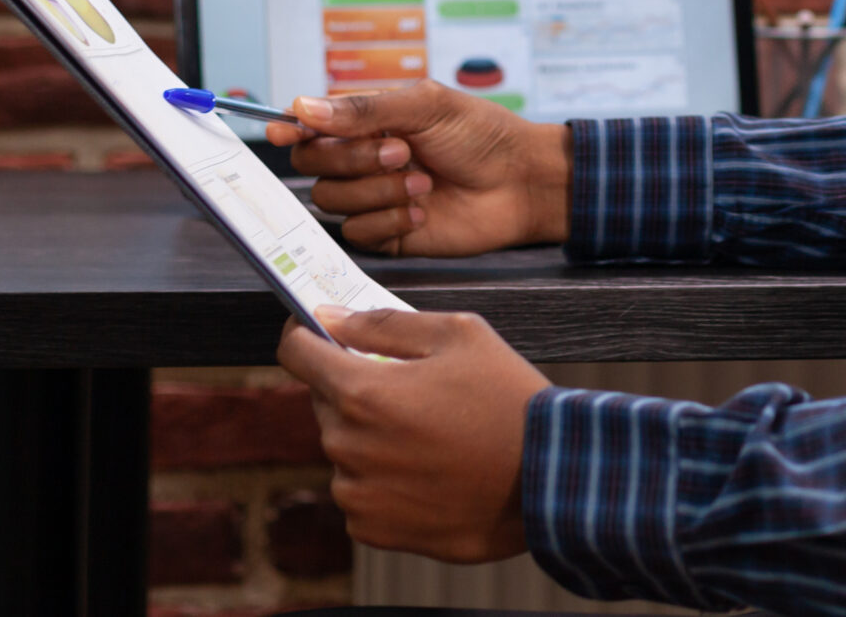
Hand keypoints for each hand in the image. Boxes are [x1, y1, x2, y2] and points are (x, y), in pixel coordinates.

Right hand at [267, 81, 568, 255]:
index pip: (311, 123)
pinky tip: (423, 211)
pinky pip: (357, 232)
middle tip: (401, 151)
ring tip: (423, 182)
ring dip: (377, 190)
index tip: (281, 132)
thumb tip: (302, 106)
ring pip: (332, 199)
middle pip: (312, 162)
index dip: (290, 127)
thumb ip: (364, 109)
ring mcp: (372, 196)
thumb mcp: (427, 106)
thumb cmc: (482, 135)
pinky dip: (389, 220)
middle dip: (352, 158)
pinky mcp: (385, 234)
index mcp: (369, 120)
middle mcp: (362, 158)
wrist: (522, 183)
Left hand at [277, 307, 549, 562]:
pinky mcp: (372, 528)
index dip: (304, 334)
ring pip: (345, 449)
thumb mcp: (460, 336)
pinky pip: (359, 491)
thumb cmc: (508, 400)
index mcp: (363, 392)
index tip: (318, 330)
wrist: (547, 479)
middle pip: (326, 401)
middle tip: (414, 391)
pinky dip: (383, 479)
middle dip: (358, 388)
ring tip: (431, 437)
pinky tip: (428, 472)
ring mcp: (357, 492)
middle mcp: (348, 445)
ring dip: (371, 437)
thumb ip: (385, 323)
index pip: (297, 353)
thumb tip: (331, 318)